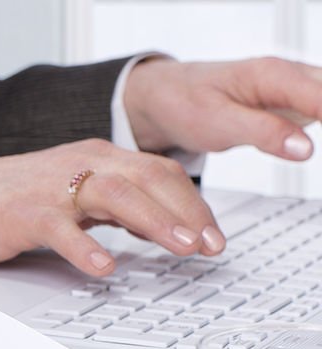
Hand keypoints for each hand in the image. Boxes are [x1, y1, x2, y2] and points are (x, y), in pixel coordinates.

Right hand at [0, 140, 222, 275]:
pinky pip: (62, 229)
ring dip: (154, 221)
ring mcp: (52, 188)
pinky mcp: (24, 213)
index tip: (215, 238)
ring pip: (116, 194)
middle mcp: (79, 166)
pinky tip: (104, 267)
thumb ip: (111, 207)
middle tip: (210, 246)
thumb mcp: (70, 198)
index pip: (160, 174)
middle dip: (187, 213)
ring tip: (179, 247)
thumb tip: (157, 226)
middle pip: (149, 179)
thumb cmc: (6, 202)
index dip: (195, 205)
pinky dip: (86, 247)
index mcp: (95, 160)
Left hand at [125, 57, 321, 159]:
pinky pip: (321, 109)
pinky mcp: (290, 103)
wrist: (163, 97)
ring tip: (312, 151)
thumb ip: (262, 133)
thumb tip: (306, 148)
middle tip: (317, 153)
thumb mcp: (217, 123)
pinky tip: (310, 147)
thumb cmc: (184, 104)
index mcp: (273, 75)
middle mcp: (289, 75)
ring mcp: (293, 88)